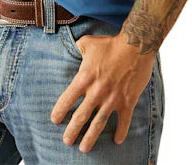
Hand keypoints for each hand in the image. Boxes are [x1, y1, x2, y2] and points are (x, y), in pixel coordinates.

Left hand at [50, 32, 155, 153]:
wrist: (136, 46)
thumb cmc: (110, 44)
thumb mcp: (88, 42)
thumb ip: (78, 47)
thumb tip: (74, 47)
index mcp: (84, 78)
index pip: (67, 98)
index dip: (60, 111)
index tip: (54, 120)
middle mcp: (96, 92)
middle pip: (80, 116)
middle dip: (72, 131)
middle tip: (66, 141)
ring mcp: (112, 99)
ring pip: (98, 124)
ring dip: (90, 138)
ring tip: (84, 148)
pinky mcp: (128, 101)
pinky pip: (123, 121)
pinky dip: (121, 132)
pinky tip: (117, 141)